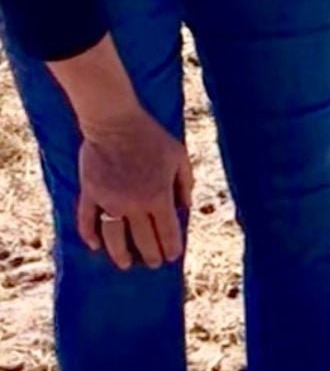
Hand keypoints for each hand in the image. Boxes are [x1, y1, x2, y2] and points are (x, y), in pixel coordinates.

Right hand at [75, 106, 192, 270]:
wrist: (115, 122)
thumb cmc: (151, 136)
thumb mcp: (178, 155)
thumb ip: (185, 182)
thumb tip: (187, 206)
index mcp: (157, 195)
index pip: (166, 230)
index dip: (171, 246)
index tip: (174, 256)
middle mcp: (133, 204)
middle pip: (142, 238)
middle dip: (151, 254)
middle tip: (154, 264)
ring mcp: (109, 201)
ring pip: (113, 238)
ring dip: (120, 254)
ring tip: (127, 263)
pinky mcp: (90, 194)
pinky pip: (87, 221)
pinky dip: (90, 236)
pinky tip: (95, 246)